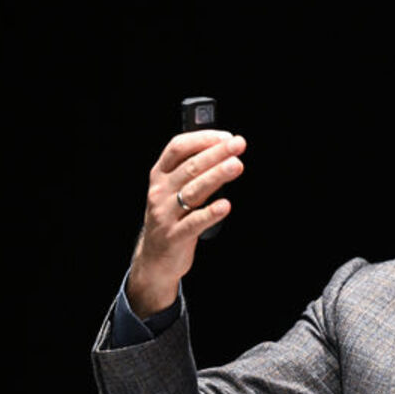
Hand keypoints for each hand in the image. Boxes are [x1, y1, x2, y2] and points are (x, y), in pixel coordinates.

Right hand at [126, 130, 246, 316]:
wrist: (155, 257)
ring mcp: (165, 214)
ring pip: (193, 191)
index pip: (177, 148)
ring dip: (216, 176)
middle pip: (190, 167)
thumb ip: (192, 171)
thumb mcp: (174, 190)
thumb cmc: (172, 217)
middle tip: (239, 145)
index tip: (226, 136)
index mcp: (159, 175)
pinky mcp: (175, 236)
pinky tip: (226, 205)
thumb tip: (223, 150)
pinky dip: (211, 213)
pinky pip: (195, 222)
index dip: (202, 139)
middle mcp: (160, 191)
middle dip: (216, 154)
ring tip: (236, 165)